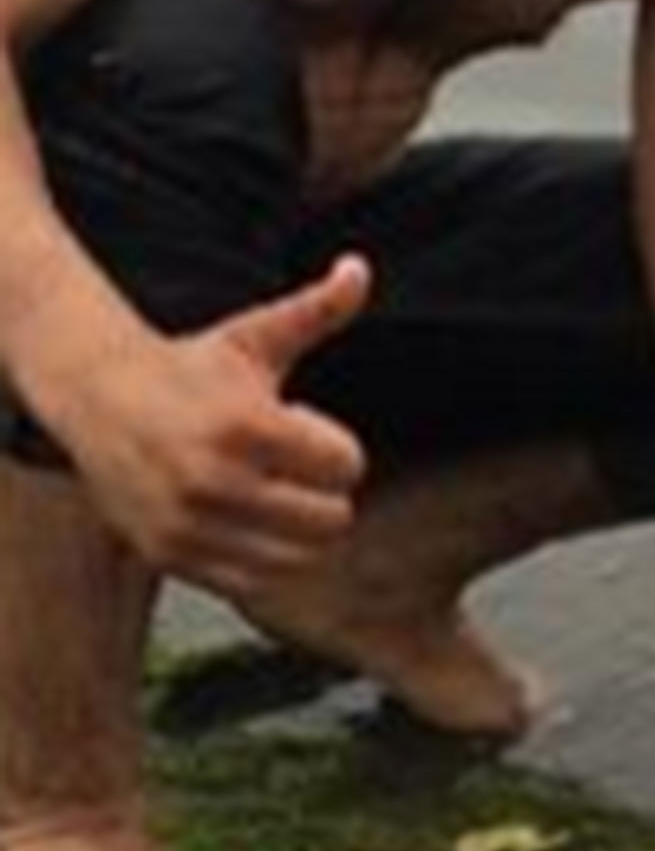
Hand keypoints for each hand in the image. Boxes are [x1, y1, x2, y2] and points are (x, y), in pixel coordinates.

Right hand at [60, 256, 371, 595]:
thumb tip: (360, 268)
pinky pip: (252, 581)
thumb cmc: (191, 367)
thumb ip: (317, 309)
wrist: (98, 396)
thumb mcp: (256, 336)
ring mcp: (190, 524)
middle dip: (325, 491)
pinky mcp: (170, 555)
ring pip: (298, 557)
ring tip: (274, 493)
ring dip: (299, 528)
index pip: (347, 465)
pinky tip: (247, 519)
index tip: (303, 430)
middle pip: (331, 519)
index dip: (337, 447)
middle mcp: (216, 481)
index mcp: (246, 425)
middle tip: (293, 468)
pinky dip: (264, 557)